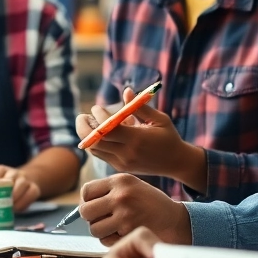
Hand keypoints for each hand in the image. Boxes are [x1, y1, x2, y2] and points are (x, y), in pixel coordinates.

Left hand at [0, 164, 41, 211]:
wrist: (26, 184)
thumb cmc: (4, 189)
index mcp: (1, 170)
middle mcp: (13, 172)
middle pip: (9, 179)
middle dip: (4, 193)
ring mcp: (25, 179)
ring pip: (21, 185)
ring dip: (14, 199)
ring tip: (8, 209)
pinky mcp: (34, 188)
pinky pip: (30, 195)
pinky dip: (22, 204)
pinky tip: (16, 210)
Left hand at [75, 87, 206, 191]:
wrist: (176, 162)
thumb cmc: (168, 136)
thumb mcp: (160, 119)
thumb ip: (141, 107)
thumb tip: (126, 91)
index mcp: (137, 139)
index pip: (109, 129)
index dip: (99, 117)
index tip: (97, 107)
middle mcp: (127, 153)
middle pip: (96, 142)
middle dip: (84, 127)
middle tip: (82, 116)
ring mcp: (122, 162)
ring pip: (95, 150)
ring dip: (87, 136)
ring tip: (87, 122)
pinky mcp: (120, 167)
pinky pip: (101, 155)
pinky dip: (95, 143)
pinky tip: (98, 132)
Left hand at [79, 174, 191, 246]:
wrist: (174, 219)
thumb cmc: (149, 204)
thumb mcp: (131, 186)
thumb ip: (108, 191)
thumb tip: (82, 204)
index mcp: (120, 180)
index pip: (86, 191)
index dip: (87, 201)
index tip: (95, 206)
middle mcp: (121, 195)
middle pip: (85, 211)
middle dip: (91, 218)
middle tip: (102, 219)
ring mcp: (125, 214)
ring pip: (93, 229)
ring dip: (101, 231)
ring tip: (115, 227)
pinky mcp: (129, 232)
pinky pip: (106, 240)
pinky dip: (111, 240)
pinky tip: (124, 233)